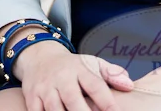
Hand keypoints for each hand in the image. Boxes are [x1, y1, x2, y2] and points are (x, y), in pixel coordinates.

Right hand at [14, 40, 133, 110]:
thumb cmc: (71, 66)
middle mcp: (61, 77)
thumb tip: (129, 85)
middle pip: (72, 99)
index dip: (106, 100)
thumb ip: (111, 73)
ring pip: (54, 109)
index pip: (94, 84)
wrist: (39, 55)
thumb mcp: (91, 63)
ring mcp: (45, 87)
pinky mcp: (31, 97)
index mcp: (78, 68)